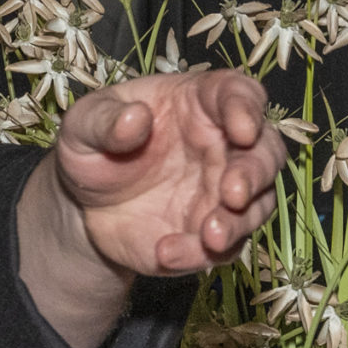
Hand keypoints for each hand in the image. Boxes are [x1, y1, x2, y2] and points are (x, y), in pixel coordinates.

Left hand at [17, 69, 283, 347]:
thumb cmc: (92, 147)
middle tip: (232, 192)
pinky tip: (168, 253)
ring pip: (257, 204)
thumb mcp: (82, 126)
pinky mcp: (213, 232)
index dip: (247, 108)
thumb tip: (135, 118)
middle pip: (265, 153)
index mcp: (198, 103)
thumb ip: (104, 120)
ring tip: (210, 236)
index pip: (238, 94)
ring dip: (239, 221)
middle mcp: (223, 146)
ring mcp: (222, 192)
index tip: (242, 129)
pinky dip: (201, 253)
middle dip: (255, 173)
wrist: (83, 204)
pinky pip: (224, 247)